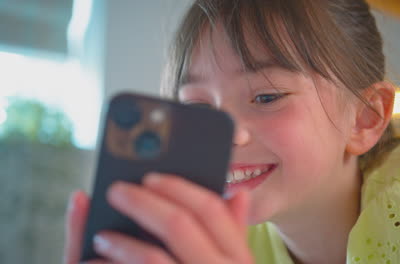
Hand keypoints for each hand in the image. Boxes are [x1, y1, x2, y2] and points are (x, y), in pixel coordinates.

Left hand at [63, 173, 252, 263]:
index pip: (211, 209)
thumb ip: (234, 233)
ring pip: (154, 258)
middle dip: (143, 202)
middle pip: (180, 225)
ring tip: (102, 235)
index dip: (178, 187)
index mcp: (240, 260)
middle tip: (116, 191)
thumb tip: (239, 192)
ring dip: (121, 242)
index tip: (151, 176)